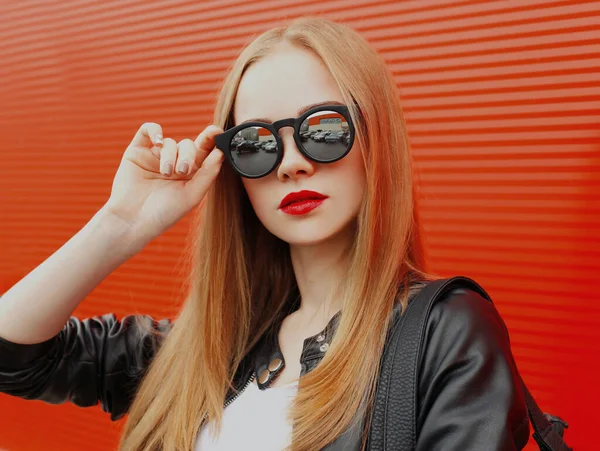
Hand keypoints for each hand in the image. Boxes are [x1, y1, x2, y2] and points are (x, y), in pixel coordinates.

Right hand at [101, 122, 224, 244]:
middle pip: (188, 145)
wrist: (133, 220)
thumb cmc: (164, 213)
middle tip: (182, 171)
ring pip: (170, 142)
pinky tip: (158, 141)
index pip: (203, 152)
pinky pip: (147, 130)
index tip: (217, 132)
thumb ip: (208, 173)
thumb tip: (220, 152)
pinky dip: (154, 130)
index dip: (211, 140)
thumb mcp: (192, 195)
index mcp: (190, 174)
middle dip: (188, 155)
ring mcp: (156, 157)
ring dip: (170, 156)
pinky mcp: (137, 151)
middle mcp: (174, 163)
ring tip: (165, 173)